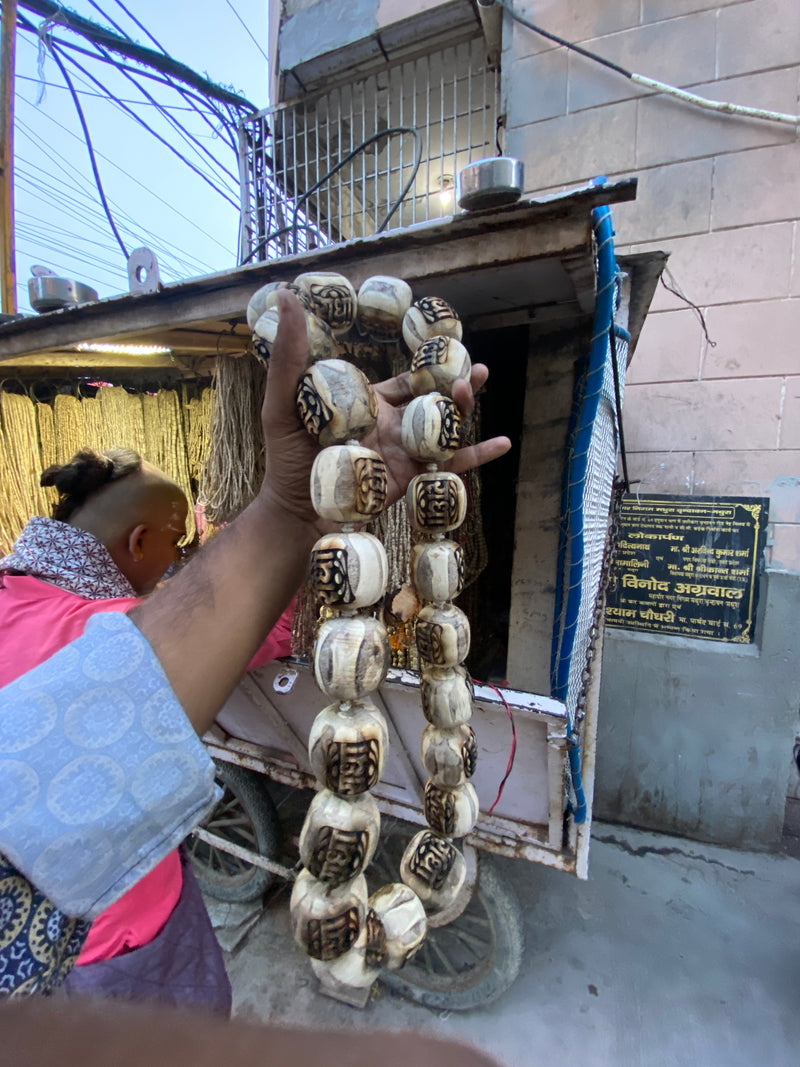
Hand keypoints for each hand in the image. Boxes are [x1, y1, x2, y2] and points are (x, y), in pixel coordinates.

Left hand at [260, 290, 511, 523]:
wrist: (298, 514)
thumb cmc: (287, 459)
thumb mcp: (283, 402)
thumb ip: (289, 356)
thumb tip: (286, 297)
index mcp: (369, 405)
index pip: (405, 381)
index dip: (427, 364)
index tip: (447, 343)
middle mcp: (392, 426)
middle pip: (434, 400)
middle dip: (457, 382)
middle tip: (476, 366)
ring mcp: (404, 453)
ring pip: (445, 427)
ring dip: (466, 408)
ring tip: (479, 385)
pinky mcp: (413, 479)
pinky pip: (449, 466)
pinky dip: (477, 456)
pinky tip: (504, 443)